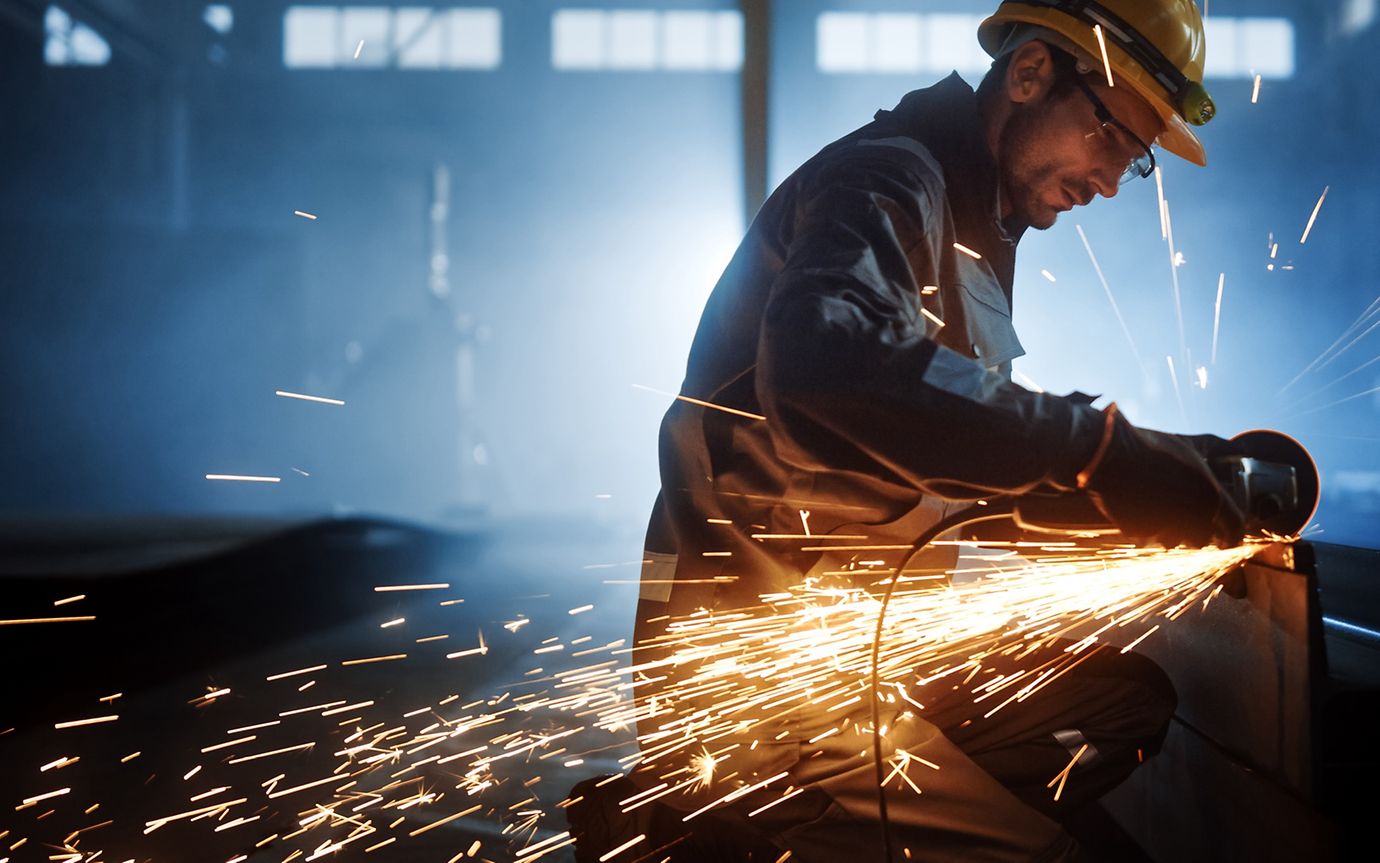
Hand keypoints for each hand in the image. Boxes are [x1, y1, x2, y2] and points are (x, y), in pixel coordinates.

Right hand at [1082, 408, 1245, 547]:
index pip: (1234, 528)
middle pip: (1202, 539)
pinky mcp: (1138, 533)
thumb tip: (1232, 457)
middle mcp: (1192, 518)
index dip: (1232, 537)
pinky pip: (1148, 537)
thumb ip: (1211, 461)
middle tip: (1185, 518)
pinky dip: (1146, 527)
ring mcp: (1164, 528)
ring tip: (1156, 508)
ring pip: (1173, 541)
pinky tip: (1138, 507)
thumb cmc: (1149, 449)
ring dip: (1170, 532)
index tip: (1228, 540)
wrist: (1108, 455)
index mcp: (1210, 497)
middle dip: (1197, 533)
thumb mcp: (1188, 449)